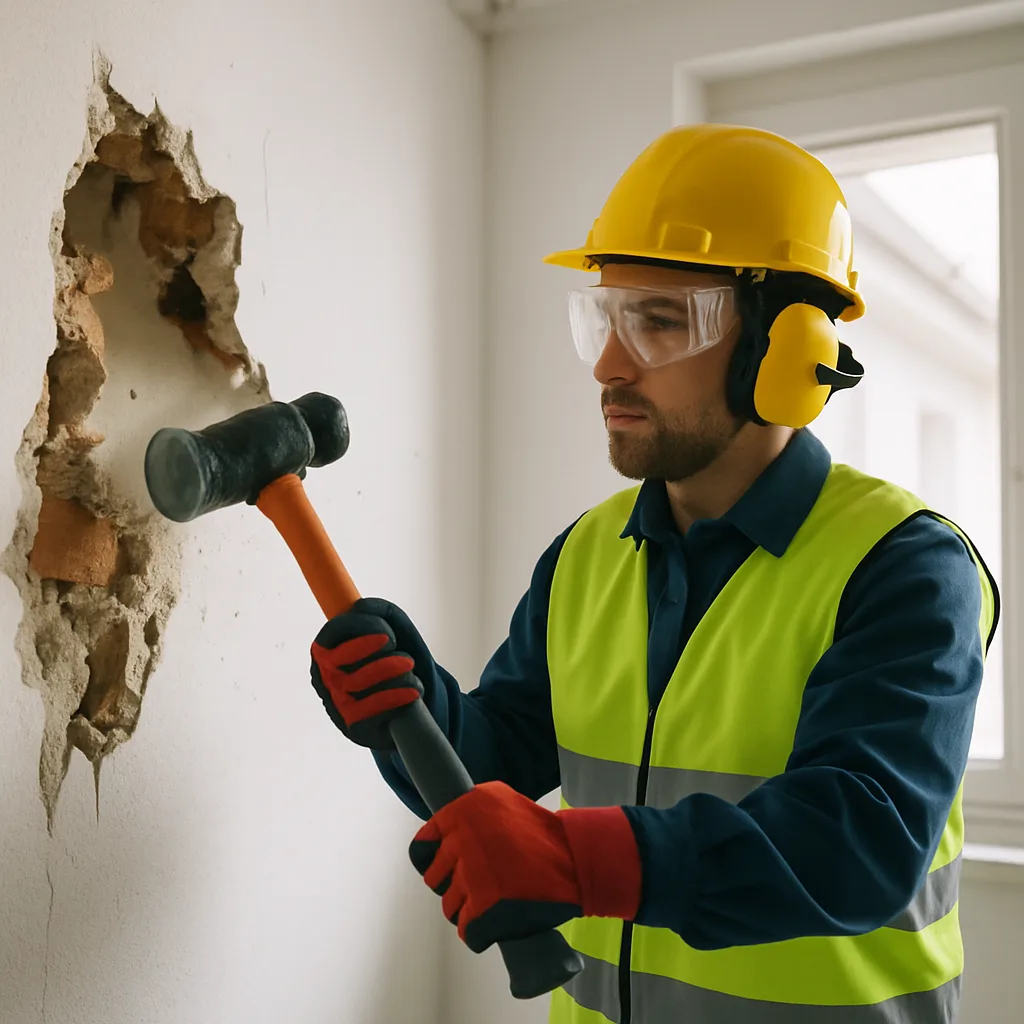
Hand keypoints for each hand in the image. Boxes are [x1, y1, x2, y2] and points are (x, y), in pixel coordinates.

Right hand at [311, 598, 424, 749]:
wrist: (402, 702)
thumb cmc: (391, 658)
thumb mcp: (390, 628)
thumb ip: (377, 610)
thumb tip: (360, 605)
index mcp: (327, 648)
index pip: (334, 631)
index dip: (361, 629)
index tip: (389, 636)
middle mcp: (325, 675)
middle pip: (347, 660)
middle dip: (381, 659)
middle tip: (405, 660)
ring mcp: (336, 701)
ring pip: (362, 682)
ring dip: (395, 675)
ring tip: (411, 672)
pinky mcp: (352, 724)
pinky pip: (372, 708)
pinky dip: (397, 697)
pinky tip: (414, 691)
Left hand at [408, 781, 641, 952]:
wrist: (577, 860)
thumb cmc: (543, 833)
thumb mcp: (502, 800)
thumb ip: (471, 810)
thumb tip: (446, 829)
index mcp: (462, 812)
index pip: (421, 847)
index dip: (432, 860)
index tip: (447, 866)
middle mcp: (461, 841)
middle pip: (435, 880)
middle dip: (453, 886)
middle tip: (478, 886)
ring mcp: (472, 876)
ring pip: (450, 907)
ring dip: (467, 910)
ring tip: (492, 905)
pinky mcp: (486, 910)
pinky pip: (468, 932)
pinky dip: (479, 934)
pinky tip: (494, 926)